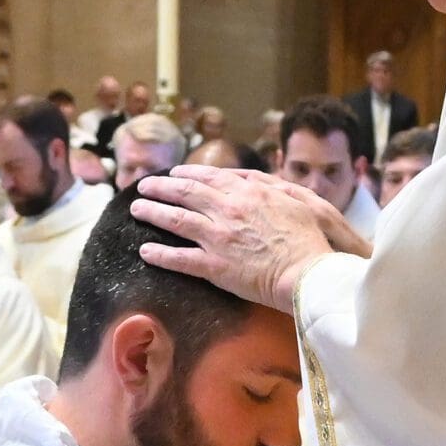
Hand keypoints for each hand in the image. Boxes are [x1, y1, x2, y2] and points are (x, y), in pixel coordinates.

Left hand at [129, 168, 348, 311]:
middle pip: (186, 193)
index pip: (210, 177)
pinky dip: (159, 254)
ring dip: (153, 213)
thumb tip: (250, 178)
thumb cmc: (309, 238)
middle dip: (161, 187)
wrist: (308, 272)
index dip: (188, 174)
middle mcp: (228, 209)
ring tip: (136, 209)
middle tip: (143, 186)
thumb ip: (269, 186)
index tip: (174, 173)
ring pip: (176, 220)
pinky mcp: (214, 266)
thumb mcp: (295, 200)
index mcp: (248, 192)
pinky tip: (144, 251)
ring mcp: (218, 237)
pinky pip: (179, 258)